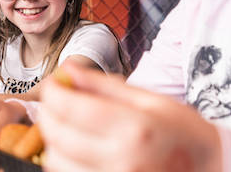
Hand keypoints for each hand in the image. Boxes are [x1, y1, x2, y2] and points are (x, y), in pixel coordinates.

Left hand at [39, 63, 221, 171]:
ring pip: (56, 162)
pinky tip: (78, 150)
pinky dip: (65, 162)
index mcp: (136, 129)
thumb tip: (67, 69)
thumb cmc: (182, 134)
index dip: (53, 92)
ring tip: (71, 128)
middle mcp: (123, 162)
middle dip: (48, 114)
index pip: (72, 108)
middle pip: (58, 135)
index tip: (53, 83)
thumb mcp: (151, 101)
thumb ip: (104, 85)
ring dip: (55, 141)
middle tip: (55, 102)